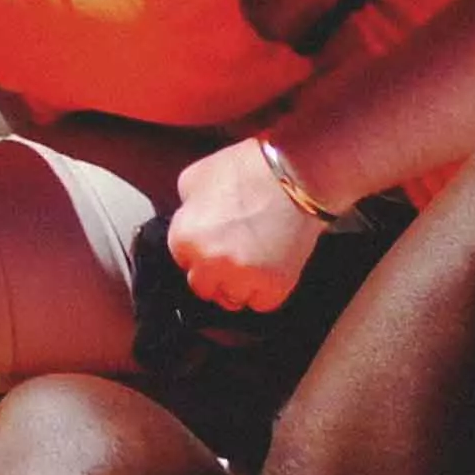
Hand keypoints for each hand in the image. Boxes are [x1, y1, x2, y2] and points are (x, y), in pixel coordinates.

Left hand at [169, 138, 324, 312]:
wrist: (292, 177)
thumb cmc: (243, 171)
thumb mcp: (194, 179)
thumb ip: (185, 210)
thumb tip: (188, 223)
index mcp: (183, 238)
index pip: (182, 261)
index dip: (197, 252)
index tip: (211, 244)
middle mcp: (208, 263)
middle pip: (203, 286)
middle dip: (213, 274)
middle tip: (231, 254)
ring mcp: (241, 278)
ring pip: (232, 299)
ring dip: (238, 285)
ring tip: (251, 261)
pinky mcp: (273, 287)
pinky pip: (261, 304)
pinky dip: (263, 291)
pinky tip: (268, 268)